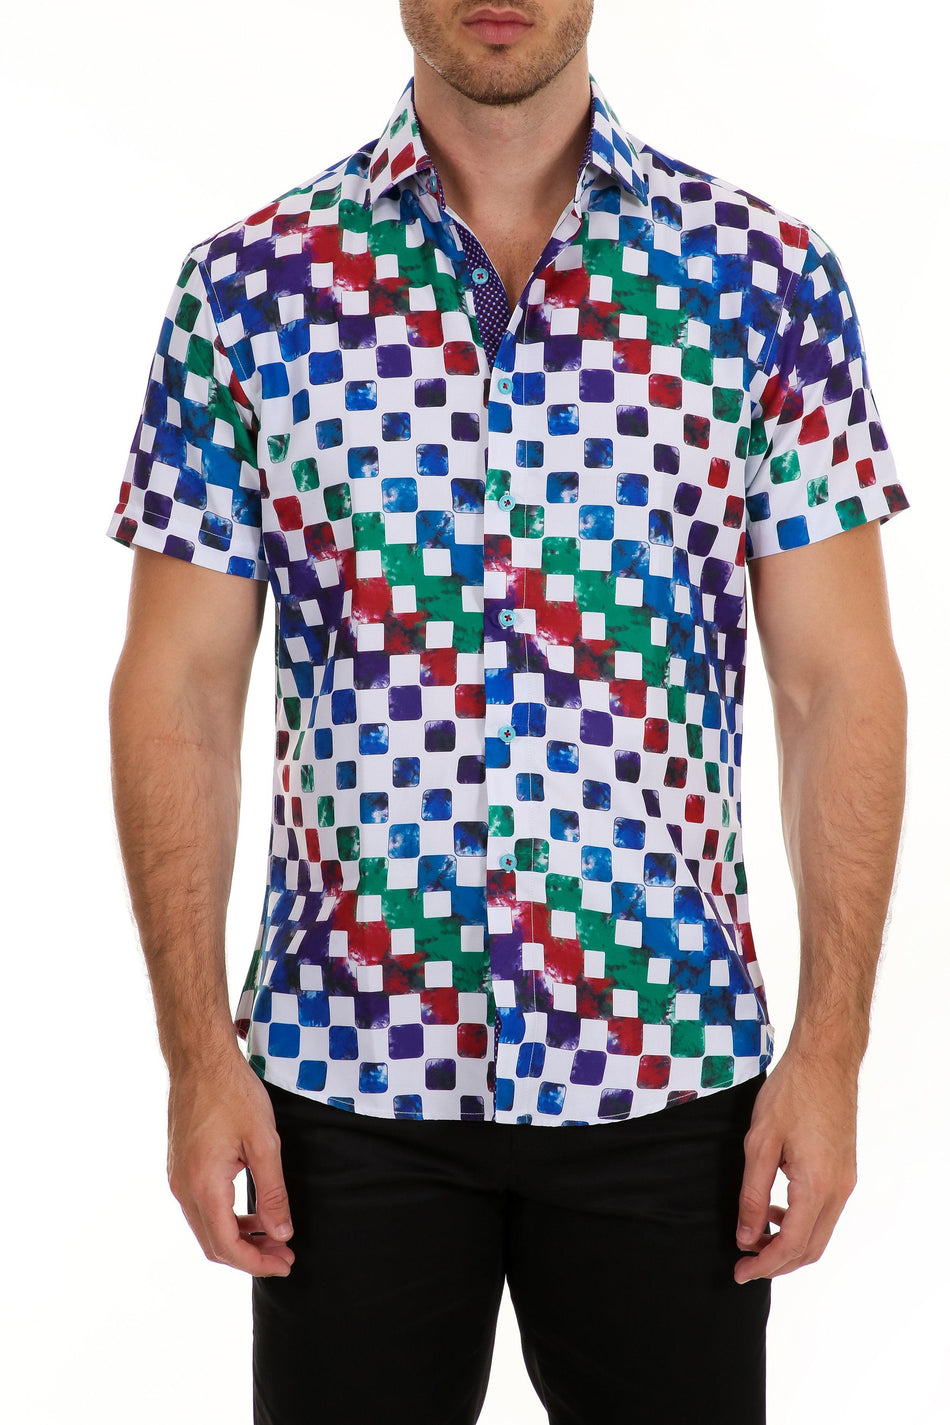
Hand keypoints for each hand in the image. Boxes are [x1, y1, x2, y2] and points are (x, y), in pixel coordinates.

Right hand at [166, 1053, 294, 1276]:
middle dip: (250, 1255)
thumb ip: (273, 1192)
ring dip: (238, 1237)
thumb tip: (282, 1233)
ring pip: (206, 1227)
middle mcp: (183, 1189)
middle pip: (213, 1244)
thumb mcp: (264, 1142)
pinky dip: (226, 1218)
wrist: (200, 1059)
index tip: (284, 1264)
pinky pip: (200, 1208)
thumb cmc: (233, 1093)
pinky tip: (251, 1212)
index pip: (227, 1246)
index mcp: (204, 1186)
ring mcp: (177, 1178)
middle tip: (284, 1255)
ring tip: (273, 1235)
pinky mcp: (179, 1167)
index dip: (257, 1263)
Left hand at [734, 1049, 858, 1283]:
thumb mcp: (760, 1142)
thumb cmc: (791, 1092)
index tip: (739, 1272)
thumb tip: (746, 1236)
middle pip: (811, 1248)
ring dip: (789, 1242)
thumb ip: (753, 1194)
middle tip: (744, 1263)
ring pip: (819, 1232)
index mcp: (817, 1185)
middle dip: (777, 1262)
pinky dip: (800, 1221)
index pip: (793, 1245)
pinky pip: (824, 1211)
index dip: (764, 1265)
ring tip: (754, 1235)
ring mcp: (846, 1180)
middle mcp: (839, 1189)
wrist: (825, 1060)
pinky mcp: (844, 1169)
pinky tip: (775, 1209)